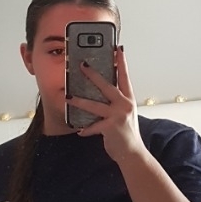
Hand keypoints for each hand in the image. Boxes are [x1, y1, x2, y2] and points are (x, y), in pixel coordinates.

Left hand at [68, 46, 144, 163]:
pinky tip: (79, 131)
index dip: (121, 62)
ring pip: (95, 105)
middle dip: (93, 75)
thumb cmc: (125, 132)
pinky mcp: (111, 127)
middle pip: (107, 85)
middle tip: (82, 65)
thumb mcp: (123, 113)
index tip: (117, 48)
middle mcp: (125, 104)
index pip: (124, 76)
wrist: (132, 153)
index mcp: (128, 98)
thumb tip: (99, 90)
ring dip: (79, 101)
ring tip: (68, 97)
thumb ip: (114, 101)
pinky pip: (94, 126)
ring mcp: (118, 115)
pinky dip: (86, 129)